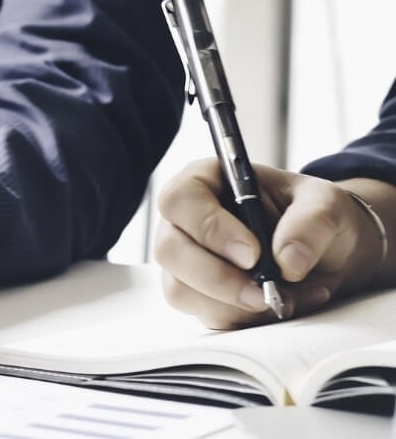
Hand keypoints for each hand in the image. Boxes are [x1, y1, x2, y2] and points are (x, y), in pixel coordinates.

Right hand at [155, 158, 384, 328]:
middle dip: (218, 279)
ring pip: (181, 290)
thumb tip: (287, 260)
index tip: (252, 254)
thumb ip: (312, 222)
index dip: (209, 228)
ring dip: (235, 304)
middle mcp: (185, 222)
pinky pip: (207, 316)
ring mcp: (187, 262)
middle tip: (265, 292)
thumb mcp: (327, 203)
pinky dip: (248, 319)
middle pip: (169, 251)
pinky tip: (284, 303)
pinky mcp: (201, 297)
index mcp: (205, 182)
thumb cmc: (317, 216)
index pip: (180, 200)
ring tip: (288, 296)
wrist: (331, 253)